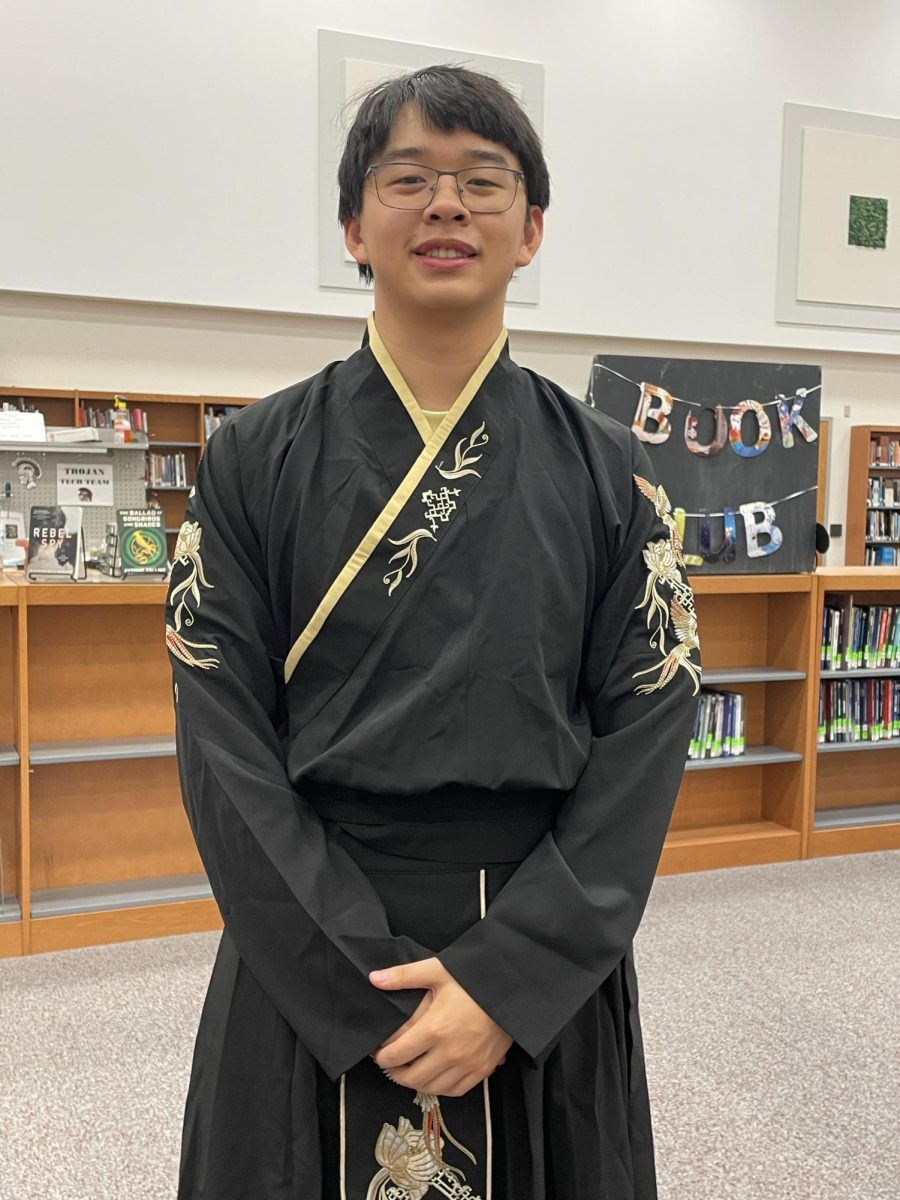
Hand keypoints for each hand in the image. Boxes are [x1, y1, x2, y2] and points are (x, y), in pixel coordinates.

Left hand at [370, 957, 511, 1097]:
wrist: (511, 990)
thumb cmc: (473, 980)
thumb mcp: (438, 971)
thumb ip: (403, 976)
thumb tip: (374, 978)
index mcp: (434, 1028)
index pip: (397, 1055)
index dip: (381, 1057)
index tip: (378, 1053)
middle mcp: (450, 1052)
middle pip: (411, 1077)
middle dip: (394, 1073)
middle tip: (390, 1064)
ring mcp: (467, 1064)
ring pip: (431, 1087)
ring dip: (415, 1083)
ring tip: (409, 1070)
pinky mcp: (482, 1070)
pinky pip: (455, 1090)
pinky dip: (440, 1088)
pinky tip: (434, 1077)